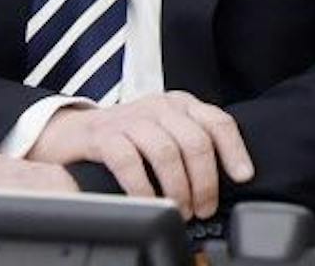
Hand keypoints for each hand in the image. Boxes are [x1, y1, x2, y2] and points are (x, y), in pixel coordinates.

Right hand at [29, 92, 253, 218]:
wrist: (72, 133)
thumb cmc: (126, 137)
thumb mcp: (164, 132)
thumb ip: (190, 143)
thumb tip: (226, 178)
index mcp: (179, 104)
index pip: (217, 121)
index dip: (234, 150)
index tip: (243, 176)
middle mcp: (158, 106)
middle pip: (195, 141)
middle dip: (205, 181)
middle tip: (203, 208)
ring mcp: (130, 119)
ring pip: (166, 152)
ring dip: (178, 188)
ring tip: (180, 210)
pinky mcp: (104, 135)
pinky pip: (129, 162)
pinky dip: (142, 188)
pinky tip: (148, 203)